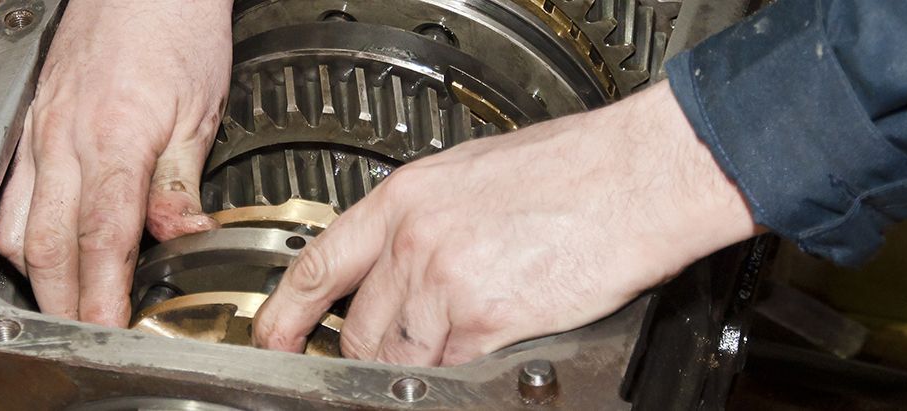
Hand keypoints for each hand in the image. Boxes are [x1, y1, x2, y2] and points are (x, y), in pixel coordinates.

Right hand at [0, 0, 231, 326]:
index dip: (102, 293)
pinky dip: (19, 232)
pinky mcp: (29, 124)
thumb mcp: (200, 109)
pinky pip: (9, 192)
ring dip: (35, 273)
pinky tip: (39, 251)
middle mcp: (64, 138)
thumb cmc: (174, 28)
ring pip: (16, 223)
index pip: (102, 236)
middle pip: (47, 243)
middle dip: (61, 301)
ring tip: (62, 305)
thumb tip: (182, 236)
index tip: (109, 329)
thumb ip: (180, 181)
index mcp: (115, 138)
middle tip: (82, 336)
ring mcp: (39, 132)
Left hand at [252, 82, 760, 365]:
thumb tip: (404, 252)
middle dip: (367, 351)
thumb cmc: (571, 168)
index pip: (317, 264)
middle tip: (387, 352)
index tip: (273, 336)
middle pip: (358, 328)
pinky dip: (461, 371)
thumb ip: (425, 217)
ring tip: (453, 345)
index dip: (285, 312)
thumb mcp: (472, 174)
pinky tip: (485, 349)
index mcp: (404, 199)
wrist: (632, 178)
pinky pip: (450, 370)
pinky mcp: (486, 324)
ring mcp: (445, 286)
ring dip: (419, 364)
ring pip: (400, 357)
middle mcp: (414, 242)